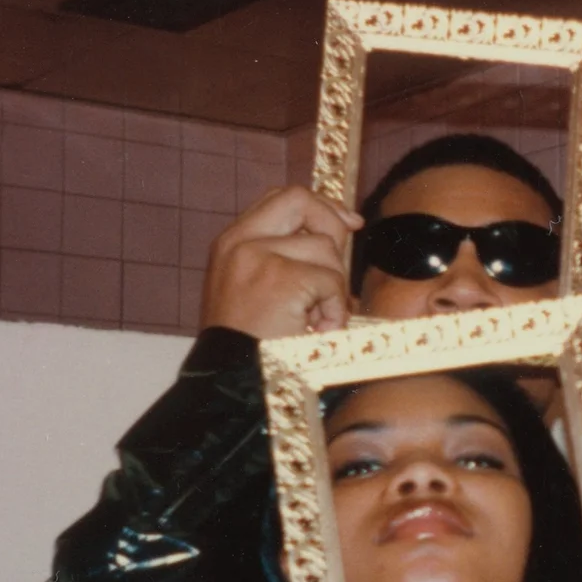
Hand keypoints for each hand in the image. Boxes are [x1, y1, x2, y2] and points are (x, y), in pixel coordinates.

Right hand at [200, 187, 362, 338]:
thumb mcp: (260, 291)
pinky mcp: (280, 278)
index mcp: (232, 243)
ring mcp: (256, 256)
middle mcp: (239, 242)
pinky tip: (317, 330)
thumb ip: (288, 258)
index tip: (348, 223)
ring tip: (315, 320)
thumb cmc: (254, 346)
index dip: (321, 205)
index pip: (282, 199)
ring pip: (325, 248)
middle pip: (300, 199)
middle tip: (339, 266)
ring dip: (334, 288)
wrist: (232, 383)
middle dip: (333, 226)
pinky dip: (335, 310)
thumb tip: (343, 230)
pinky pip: (331, 281)